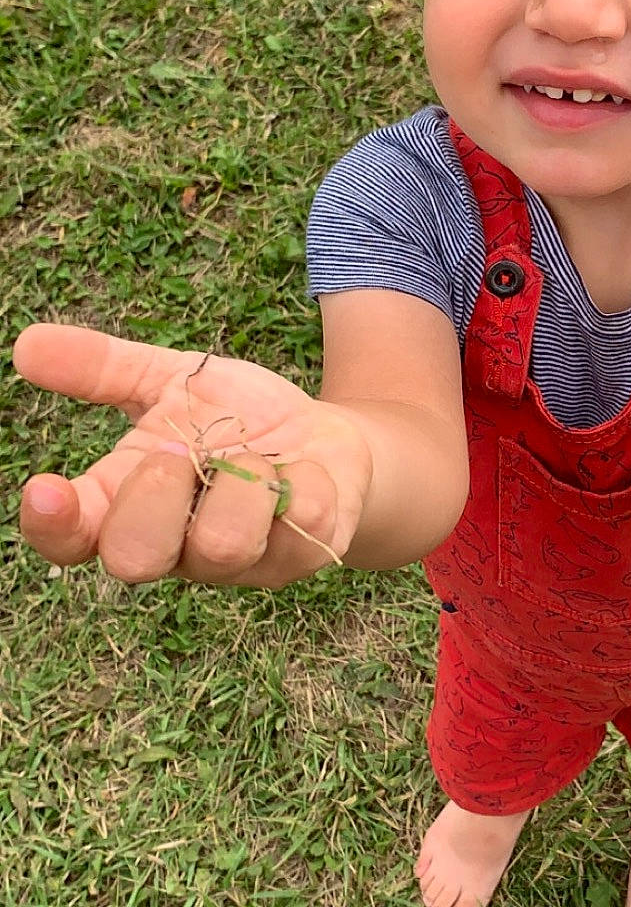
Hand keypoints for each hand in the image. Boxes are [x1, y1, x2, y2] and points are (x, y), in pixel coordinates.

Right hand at [14, 324, 372, 587]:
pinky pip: (302, 527)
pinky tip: (306, 470)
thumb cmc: (232, 416)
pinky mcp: (299, 557)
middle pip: (134, 559)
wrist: (324, 438)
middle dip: (154, 500)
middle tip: (178, 456)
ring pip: (222, 548)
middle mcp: (174, 547)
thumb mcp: (168, 380)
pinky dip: (308, 481)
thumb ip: (102, 368)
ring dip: (243, 484)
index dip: (53, 525)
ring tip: (260, 457)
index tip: (46, 487)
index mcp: (126, 505)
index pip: (70, 539)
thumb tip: (26, 343)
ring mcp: (238, 562)